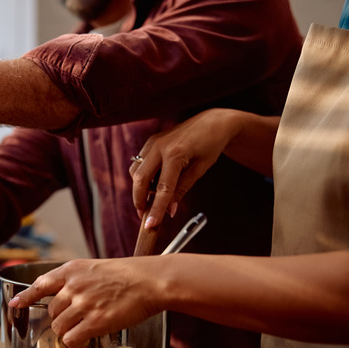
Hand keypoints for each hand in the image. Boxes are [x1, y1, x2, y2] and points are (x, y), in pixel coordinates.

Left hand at [7, 258, 163, 347]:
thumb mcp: (94, 268)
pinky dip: (75, 341)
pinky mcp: (95, 321)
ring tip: (84, 326)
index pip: (39, 284)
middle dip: (60, 318)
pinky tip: (84, 337)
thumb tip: (61, 296)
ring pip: (59, 326)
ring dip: (68, 330)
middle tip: (78, 317)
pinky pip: (72, 338)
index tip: (14, 304)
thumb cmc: (127, 275)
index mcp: (71, 270)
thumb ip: (75, 280)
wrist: (149, 280)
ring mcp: (83, 304)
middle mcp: (73, 286)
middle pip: (51, 312)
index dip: (25, 297)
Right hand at [130, 108, 244, 228]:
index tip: (150, 225)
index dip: (155, 209)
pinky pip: (139, 163)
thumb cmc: (210, 145)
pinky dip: (143, 177)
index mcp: (176, 153)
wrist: (212, 122)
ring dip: (140, 189)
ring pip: (136, 171)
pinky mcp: (150, 141)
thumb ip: (182, 189)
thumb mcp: (200, 170)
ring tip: (151, 200)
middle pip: (140, 179)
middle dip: (139, 200)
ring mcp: (153, 142)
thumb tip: (169, 210)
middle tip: (145, 216)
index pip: (162, 188)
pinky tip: (153, 184)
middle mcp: (159, 146)